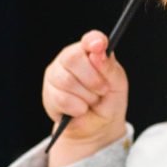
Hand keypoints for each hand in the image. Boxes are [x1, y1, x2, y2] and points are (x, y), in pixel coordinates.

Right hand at [42, 30, 128, 166]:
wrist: (98, 127)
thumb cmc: (108, 102)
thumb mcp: (117, 85)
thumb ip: (109, 68)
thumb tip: (98, 52)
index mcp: (89, 52)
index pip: (89, 39)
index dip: (93, 40)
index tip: (100, 45)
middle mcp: (69, 59)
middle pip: (73, 58)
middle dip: (92, 79)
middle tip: (102, 90)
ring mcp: (56, 76)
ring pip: (67, 81)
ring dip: (86, 96)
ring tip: (91, 101)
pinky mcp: (49, 95)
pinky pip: (62, 99)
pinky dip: (77, 108)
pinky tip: (80, 109)